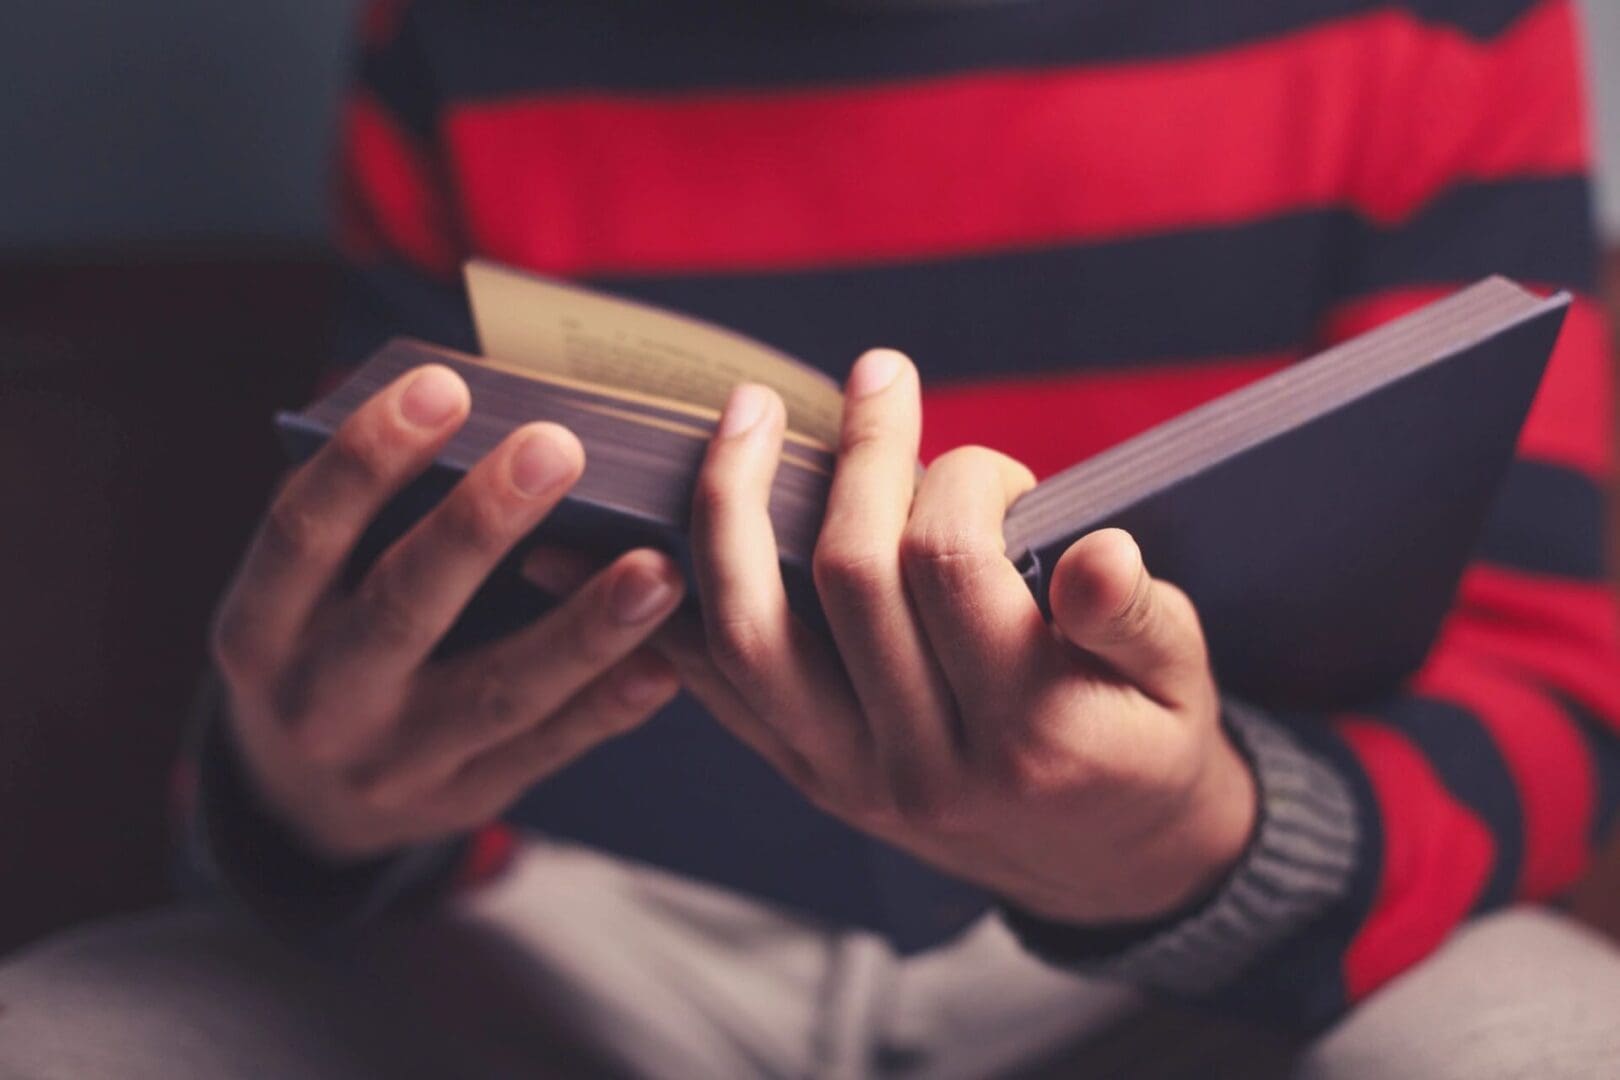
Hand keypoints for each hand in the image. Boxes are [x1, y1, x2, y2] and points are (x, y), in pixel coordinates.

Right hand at [210, 365, 684, 860]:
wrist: (306, 801)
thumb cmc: (327, 643)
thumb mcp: (307, 590)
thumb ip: (365, 518)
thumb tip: (468, 411)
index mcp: (261, 627)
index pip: (304, 532)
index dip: (367, 458)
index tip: (443, 385)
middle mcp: (317, 699)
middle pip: (404, 606)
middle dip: (481, 524)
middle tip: (558, 448)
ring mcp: (392, 762)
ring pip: (496, 692)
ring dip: (581, 629)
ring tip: (657, 569)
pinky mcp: (463, 798)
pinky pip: (545, 750)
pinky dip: (607, 707)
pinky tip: (662, 663)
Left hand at [663, 351, 1255, 923]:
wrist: (1101, 861)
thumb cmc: (1142, 739)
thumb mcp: (1179, 678)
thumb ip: (1135, 615)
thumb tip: (1095, 551)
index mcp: (1026, 732)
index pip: (951, 564)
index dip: (964, 478)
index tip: (998, 470)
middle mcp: (922, 764)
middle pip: (847, 578)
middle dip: (861, 455)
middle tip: (878, 377)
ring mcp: (847, 775)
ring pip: (750, 633)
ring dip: (734, 508)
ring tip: (746, 415)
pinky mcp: (804, 773)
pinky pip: (715, 684)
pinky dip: (678, 603)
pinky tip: (652, 529)